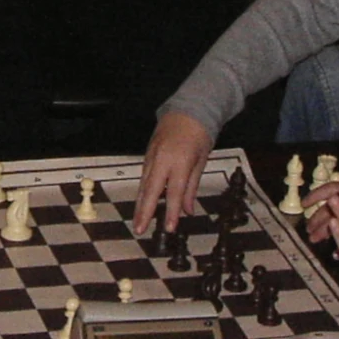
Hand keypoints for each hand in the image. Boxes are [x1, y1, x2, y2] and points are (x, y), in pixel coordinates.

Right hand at [133, 111, 213, 233]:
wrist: (187, 109)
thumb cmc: (199, 135)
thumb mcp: (201, 161)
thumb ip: (192, 187)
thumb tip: (188, 210)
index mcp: (180, 161)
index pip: (174, 192)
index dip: (171, 212)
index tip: (169, 229)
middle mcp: (162, 159)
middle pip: (151, 189)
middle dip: (145, 211)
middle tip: (139, 229)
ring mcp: (152, 155)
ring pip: (144, 184)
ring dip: (140, 204)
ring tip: (137, 222)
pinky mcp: (147, 154)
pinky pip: (143, 176)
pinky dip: (142, 191)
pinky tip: (140, 203)